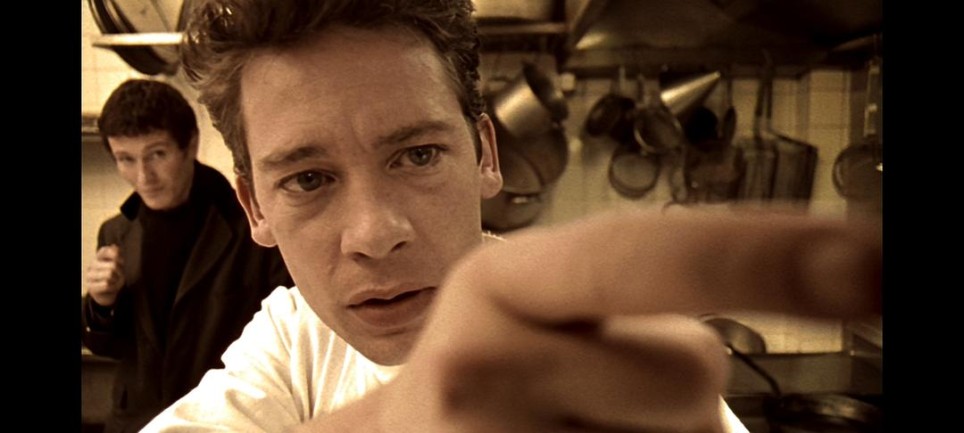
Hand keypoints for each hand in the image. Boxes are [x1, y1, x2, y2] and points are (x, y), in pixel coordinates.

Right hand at [85, 245, 125, 306]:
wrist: (107, 294)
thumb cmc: (114, 277)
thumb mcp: (118, 265)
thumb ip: (117, 255)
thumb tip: (114, 246)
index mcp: (98, 257)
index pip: (105, 250)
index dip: (117, 256)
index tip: (121, 262)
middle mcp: (92, 265)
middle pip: (113, 265)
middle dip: (120, 272)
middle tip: (119, 276)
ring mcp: (89, 276)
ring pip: (110, 275)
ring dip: (117, 280)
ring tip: (115, 282)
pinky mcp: (91, 287)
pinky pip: (107, 285)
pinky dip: (113, 287)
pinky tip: (111, 288)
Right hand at [308, 208, 881, 431]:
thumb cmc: (493, 364)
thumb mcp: (535, 299)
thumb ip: (627, 290)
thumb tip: (740, 333)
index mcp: (501, 279)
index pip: (641, 257)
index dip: (759, 254)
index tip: (868, 261)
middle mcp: (483, 359)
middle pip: (692, 372)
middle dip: (675, 385)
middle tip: (598, 388)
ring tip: (568, 427)